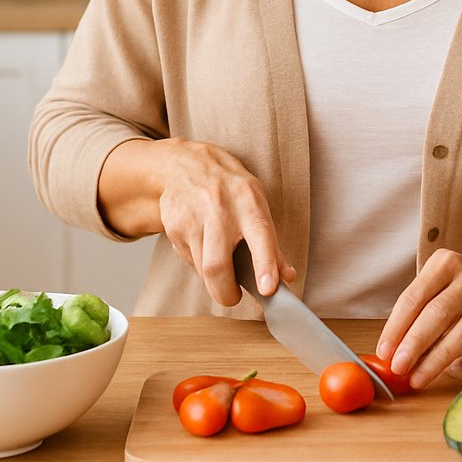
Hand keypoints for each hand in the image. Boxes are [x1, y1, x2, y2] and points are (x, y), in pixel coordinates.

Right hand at [151, 139, 295, 306]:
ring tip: (221, 266)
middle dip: (226, 293)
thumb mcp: (256, 203)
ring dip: (213, 280)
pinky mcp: (174, 228)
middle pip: (217, 265)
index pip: (260, 235)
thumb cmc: (229, 189)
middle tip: (233, 296)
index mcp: (248, 200)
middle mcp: (219, 208)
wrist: (184, 165)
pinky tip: (203, 246)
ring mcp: (193, 218)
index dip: (265, 264)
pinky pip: (189, 260)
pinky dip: (199, 264)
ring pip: (202, 269)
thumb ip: (272, 243)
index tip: (268, 289)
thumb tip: (288, 277)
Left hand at [375, 249, 461, 389]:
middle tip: (398, 367)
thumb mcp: (437, 289)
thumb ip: (416, 316)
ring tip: (418, 378)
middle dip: (415, 342)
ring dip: (437, 358)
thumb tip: (390, 354)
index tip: (384, 352)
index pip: (416, 296)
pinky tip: (449, 373)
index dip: (397, 326)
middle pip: (440, 311)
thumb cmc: (460, 294)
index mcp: (449, 263)